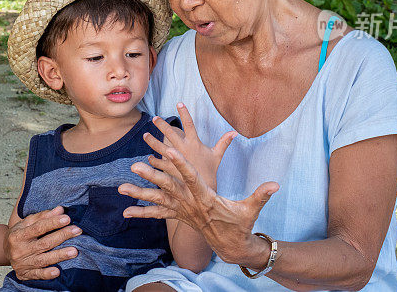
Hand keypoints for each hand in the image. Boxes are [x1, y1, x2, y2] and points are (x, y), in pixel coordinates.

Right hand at [5, 206, 81, 279]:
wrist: (5, 252)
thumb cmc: (19, 234)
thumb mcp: (26, 223)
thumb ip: (43, 216)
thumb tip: (60, 210)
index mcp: (18, 235)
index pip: (38, 228)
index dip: (53, 223)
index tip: (67, 218)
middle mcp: (19, 250)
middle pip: (44, 243)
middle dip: (62, 236)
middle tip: (77, 230)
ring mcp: (22, 264)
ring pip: (43, 260)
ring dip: (60, 255)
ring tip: (74, 251)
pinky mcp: (25, 274)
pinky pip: (37, 275)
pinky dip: (47, 274)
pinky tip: (57, 271)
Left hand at [119, 103, 279, 265]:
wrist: (231, 246)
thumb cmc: (241, 223)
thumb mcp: (251, 209)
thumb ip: (261, 195)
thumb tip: (276, 184)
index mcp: (205, 197)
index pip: (191, 177)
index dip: (180, 164)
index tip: (170, 150)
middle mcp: (190, 204)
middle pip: (168, 187)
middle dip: (151, 176)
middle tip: (135, 165)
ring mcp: (182, 211)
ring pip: (158, 200)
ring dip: (139, 193)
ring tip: (121, 187)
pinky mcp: (178, 216)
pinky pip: (157, 215)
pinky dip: (141, 212)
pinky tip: (125, 212)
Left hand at [153, 103, 236, 188]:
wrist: (204, 193)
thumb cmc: (211, 172)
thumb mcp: (217, 156)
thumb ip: (224, 142)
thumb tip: (235, 132)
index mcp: (195, 144)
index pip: (190, 125)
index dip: (185, 113)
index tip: (179, 103)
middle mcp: (184, 150)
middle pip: (171, 134)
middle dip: (162, 125)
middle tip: (155, 118)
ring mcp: (175, 160)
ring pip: (160, 148)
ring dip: (152, 141)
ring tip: (145, 135)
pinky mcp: (169, 170)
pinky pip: (158, 163)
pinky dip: (153, 160)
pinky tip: (149, 158)